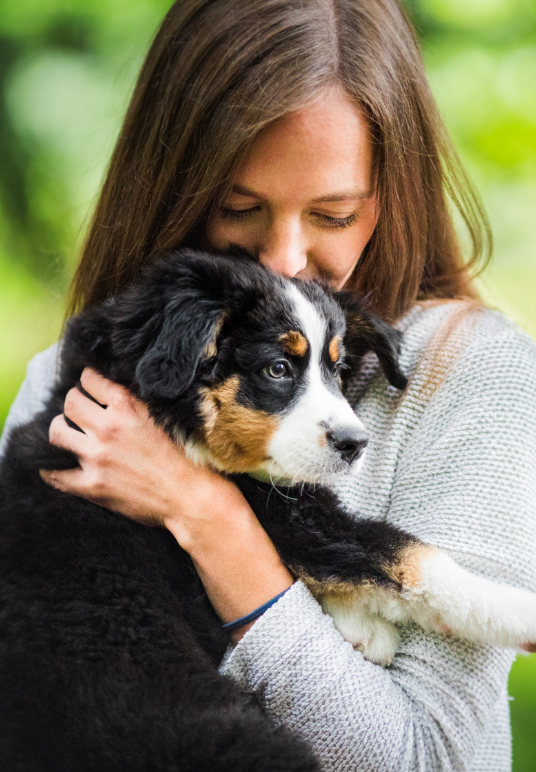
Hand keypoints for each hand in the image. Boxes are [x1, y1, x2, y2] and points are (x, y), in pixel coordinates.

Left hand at [40, 368, 293, 636]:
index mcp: (128, 406)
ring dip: (62, 430)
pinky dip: (52, 469)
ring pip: (56, 432)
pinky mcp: (92, 486)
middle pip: (70, 402)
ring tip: (71, 434)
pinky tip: (58, 465)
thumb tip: (114, 389)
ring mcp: (96, 457)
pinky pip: (55, 474)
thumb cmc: (185, 457)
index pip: (89, 379)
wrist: (191, 497)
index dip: (89, 382)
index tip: (92, 389)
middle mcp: (108, 428)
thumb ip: (137, 403)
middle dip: (75, 404)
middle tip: (82, 412)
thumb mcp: (163, 417)